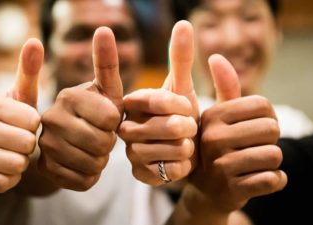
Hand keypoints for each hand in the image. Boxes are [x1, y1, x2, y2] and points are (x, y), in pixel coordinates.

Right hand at [0, 39, 42, 192]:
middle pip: (26, 143)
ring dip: (21, 161)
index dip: (34, 125)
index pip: (33, 121)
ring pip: (17, 164)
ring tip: (10, 152)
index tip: (23, 123)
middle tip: (17, 140)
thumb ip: (28, 70)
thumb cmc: (7, 117)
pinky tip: (1, 167)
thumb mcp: (18, 94)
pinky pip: (7, 182)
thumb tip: (35, 40)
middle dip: (28, 144)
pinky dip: (10, 177)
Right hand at [38, 27, 122, 190]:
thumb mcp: (106, 90)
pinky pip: (84, 181)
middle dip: (110, 143)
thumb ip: (106, 62)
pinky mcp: (45, 170)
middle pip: (103, 142)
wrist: (68, 140)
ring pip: (94, 164)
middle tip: (101, 137)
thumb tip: (104, 29)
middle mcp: (51, 118)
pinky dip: (91, 176)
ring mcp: (44, 146)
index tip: (108, 119)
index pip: (111, 118)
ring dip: (101, 160)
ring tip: (93, 150)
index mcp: (69, 95)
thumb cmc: (95, 112)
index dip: (116, 123)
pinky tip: (83, 164)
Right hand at [119, 21, 198, 185]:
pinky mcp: (136, 174)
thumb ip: (179, 58)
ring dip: (185, 149)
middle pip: (169, 127)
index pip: (160, 99)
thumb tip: (184, 23)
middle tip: (188, 129)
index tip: (189, 109)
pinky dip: (179, 168)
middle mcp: (123, 126)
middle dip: (188, 129)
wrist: (171, 153)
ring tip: (183, 146)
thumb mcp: (179, 87)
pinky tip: (176, 163)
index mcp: (131, 102)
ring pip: (169, 151)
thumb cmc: (176, 116)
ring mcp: (127, 152)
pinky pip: (166, 173)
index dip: (182, 105)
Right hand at [191, 54, 286, 213]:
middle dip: (270, 140)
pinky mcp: (232, 190)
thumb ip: (224, 87)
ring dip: (272, 161)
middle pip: (271, 129)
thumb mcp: (217, 117)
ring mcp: (221, 166)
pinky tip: (258, 179)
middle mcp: (212, 139)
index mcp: (211, 116)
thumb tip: (216, 56)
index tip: (254, 127)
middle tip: (254, 147)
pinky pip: (274, 180)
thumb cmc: (216, 147)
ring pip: (275, 156)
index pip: (262, 105)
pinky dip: (274, 180)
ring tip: (254, 163)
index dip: (267, 116)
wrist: (205, 190)